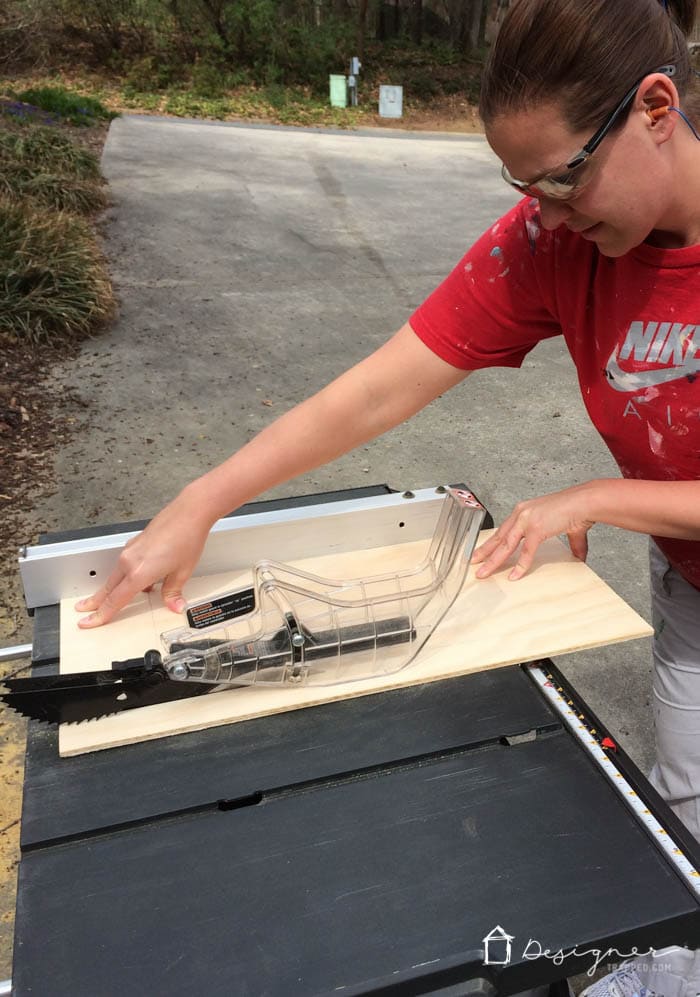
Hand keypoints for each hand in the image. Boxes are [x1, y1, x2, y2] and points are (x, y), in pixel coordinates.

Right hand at [75, 485, 215, 627]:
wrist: (189, 512)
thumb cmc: (187, 537)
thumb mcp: (183, 572)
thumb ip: (173, 592)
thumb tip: (175, 605)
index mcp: (139, 572)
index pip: (115, 601)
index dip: (101, 615)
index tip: (89, 622)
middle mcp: (130, 561)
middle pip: (109, 588)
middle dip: (95, 602)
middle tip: (83, 611)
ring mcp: (131, 550)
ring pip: (115, 576)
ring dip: (109, 589)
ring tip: (102, 600)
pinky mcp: (135, 543)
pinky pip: (125, 565)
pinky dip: (124, 576)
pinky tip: (135, 580)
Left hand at [471, 483, 596, 580]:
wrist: (586, 501)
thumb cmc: (577, 509)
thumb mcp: (567, 528)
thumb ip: (571, 544)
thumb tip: (579, 558)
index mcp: (524, 511)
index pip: (502, 530)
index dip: (491, 542)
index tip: (482, 552)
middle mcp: (521, 513)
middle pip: (498, 537)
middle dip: (484, 552)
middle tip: (473, 563)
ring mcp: (526, 521)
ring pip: (505, 546)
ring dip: (492, 561)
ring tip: (483, 573)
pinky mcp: (536, 529)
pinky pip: (525, 552)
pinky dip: (520, 566)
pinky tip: (514, 576)